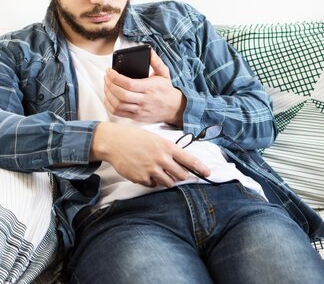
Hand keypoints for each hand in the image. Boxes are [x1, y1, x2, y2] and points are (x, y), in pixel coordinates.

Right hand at [90, 122, 210, 187]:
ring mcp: (152, 170)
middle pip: (181, 175)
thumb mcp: (156, 139)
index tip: (208, 173)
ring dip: (166, 180)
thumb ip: (169, 150)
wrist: (114, 142)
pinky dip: (151, 181)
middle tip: (175, 172)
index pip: (189, 160)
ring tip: (157, 171)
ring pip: (168, 183)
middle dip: (180, 175)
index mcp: (168, 147)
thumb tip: (181, 163)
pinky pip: (152, 185)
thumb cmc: (136, 138)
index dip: (200, 168)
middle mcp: (162, 159)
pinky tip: (144, 171)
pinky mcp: (141, 178)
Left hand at [104, 49, 185, 125]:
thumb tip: (150, 51)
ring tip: (106, 85)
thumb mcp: (164, 73)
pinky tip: (108, 96)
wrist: (173, 107)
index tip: (109, 71)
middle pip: (121, 94)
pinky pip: (118, 112)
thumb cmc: (166, 89)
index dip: (116, 77)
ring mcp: (139, 110)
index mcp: (150, 88)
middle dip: (110, 84)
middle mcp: (144, 100)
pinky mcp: (135, 116)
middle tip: (106, 77)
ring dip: (108, 94)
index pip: (129, 84)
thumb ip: (156, 62)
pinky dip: (109, 104)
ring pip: (118, 104)